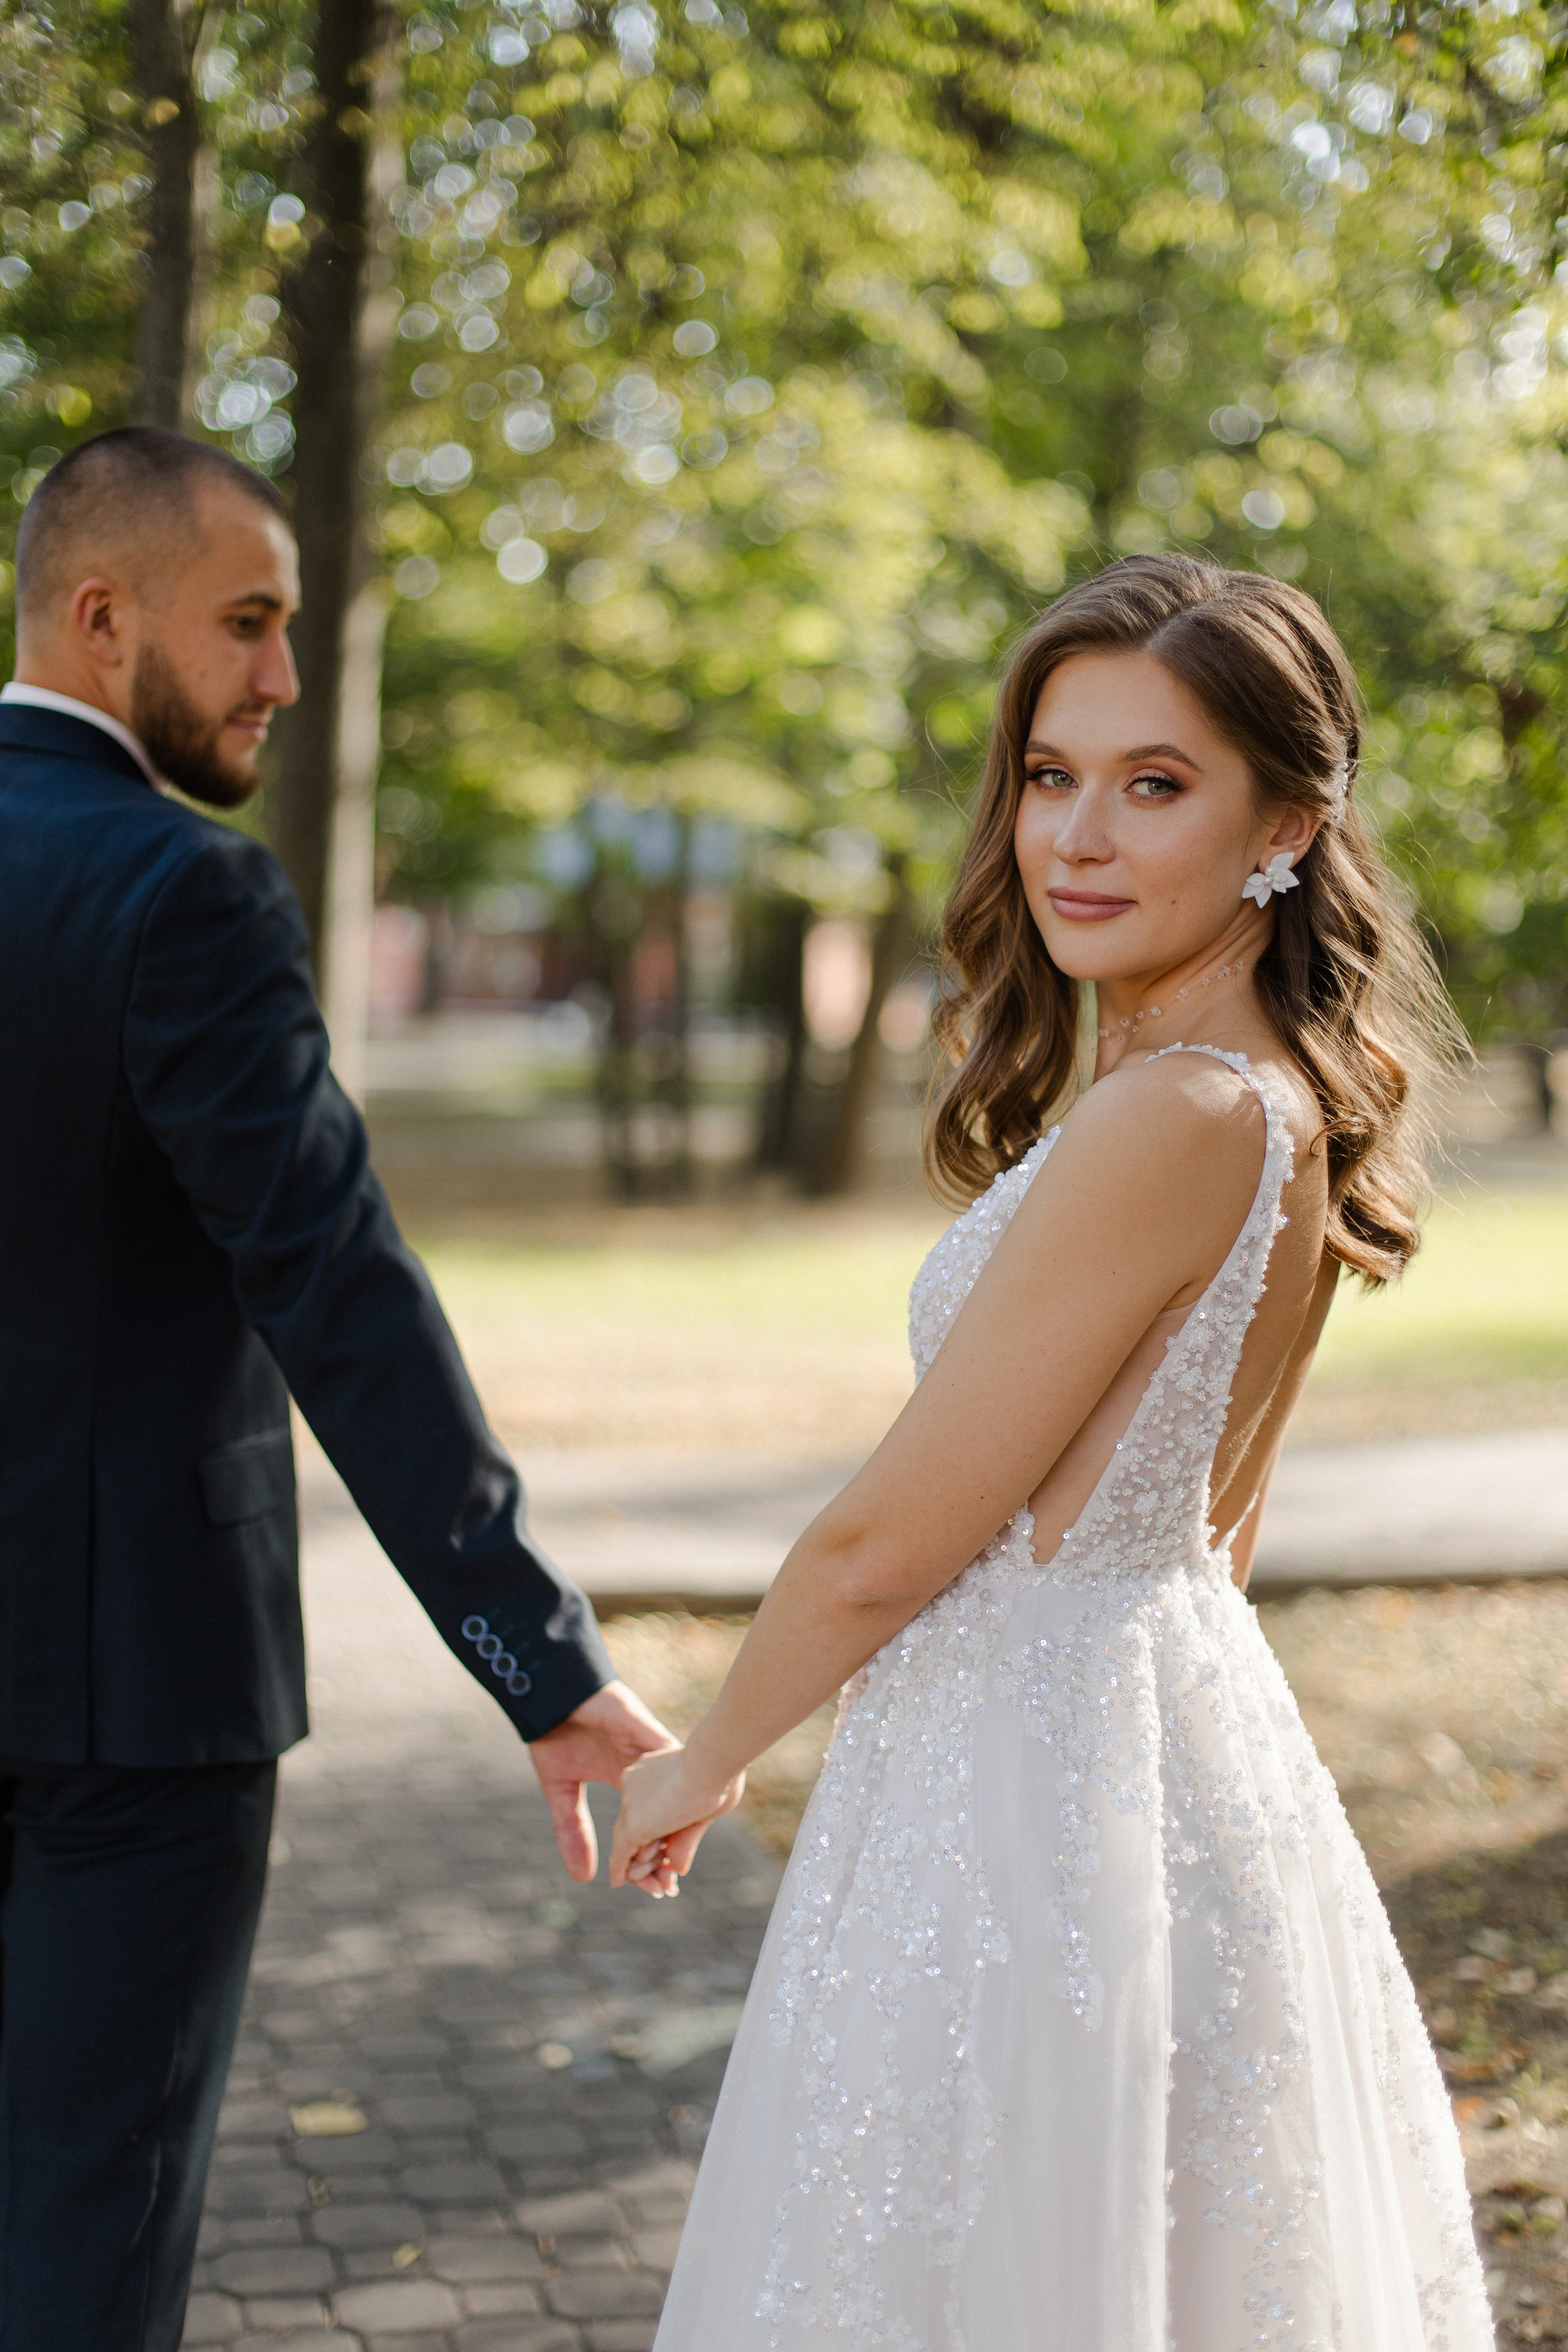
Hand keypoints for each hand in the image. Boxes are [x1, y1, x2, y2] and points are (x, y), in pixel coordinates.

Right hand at [527, 1680, 678, 1884]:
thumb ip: (572, 1829)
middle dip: (668, 1852)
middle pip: (667, 1815)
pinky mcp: (648, 1731)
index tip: (655, 1889)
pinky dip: (674, 1786)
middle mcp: (645, 1770)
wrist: (552, 1694)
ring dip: (676, 1826)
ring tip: (675, 1864)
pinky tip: (682, 1814)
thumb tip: (585, 1878)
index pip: (647, 1828)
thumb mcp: (561, 1791)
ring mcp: (650, 1752)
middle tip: (668, 1886)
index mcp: (627, 1783)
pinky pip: (669, 1761)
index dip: (651, 1857)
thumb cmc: (555, 1734)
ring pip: (674, 1793)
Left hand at [609, 1743, 744, 1896]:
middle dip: (650, 1856)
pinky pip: (622, 1853)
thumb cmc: (720, 1774)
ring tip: (661, 1886)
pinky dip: (621, 1869)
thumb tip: (677, 1868)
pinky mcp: (632, 1825)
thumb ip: (685, 1837)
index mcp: (652, 1772)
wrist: (712, 1761)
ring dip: (643, 1869)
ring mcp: (631, 1804)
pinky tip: (619, 1881)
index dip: (661, 1836)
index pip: (650, 1810)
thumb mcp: (703, 1808)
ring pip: (629, 1842)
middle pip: (637, 1826)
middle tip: (666, 1880)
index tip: (671, 1856)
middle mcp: (634, 1785)